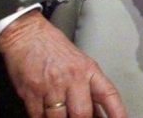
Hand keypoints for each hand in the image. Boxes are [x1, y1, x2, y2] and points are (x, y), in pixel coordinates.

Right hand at [0, 11, 124, 117]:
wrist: (26, 33)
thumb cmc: (53, 47)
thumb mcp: (78, 62)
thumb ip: (88, 88)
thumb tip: (98, 114)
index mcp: (88, 69)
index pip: (108, 95)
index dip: (117, 112)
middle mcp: (72, 78)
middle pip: (82, 114)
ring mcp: (51, 86)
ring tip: (59, 115)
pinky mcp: (31, 92)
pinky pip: (38, 117)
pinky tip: (43, 114)